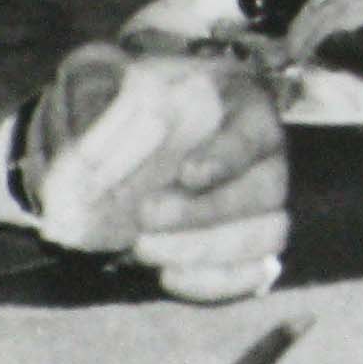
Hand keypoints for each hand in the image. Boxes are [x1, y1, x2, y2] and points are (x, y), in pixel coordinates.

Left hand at [25, 48, 292, 290]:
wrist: (111, 143)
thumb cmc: (120, 102)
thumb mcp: (105, 82)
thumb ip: (103, 104)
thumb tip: (96, 144)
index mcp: (241, 103)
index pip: (256, 131)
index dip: (228, 156)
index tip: (187, 172)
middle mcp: (264, 155)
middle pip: (266, 191)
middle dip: (205, 212)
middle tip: (145, 216)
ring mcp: (262, 205)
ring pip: (265, 235)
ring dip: (205, 249)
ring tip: (144, 248)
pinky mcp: (248, 247)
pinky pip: (252, 274)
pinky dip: (213, 281)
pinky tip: (167, 275)